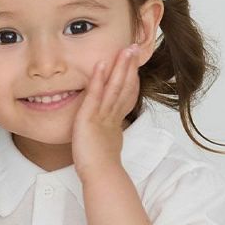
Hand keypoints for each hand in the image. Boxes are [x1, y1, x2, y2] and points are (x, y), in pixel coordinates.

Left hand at [70, 43, 141, 178]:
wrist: (101, 175)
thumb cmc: (100, 167)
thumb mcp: (105, 147)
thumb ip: (106, 137)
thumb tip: (105, 137)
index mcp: (114, 122)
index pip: (125, 96)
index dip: (131, 80)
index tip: (134, 67)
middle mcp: (111, 116)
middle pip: (124, 87)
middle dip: (129, 67)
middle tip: (134, 49)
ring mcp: (102, 116)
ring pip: (114, 87)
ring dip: (120, 67)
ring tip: (125, 50)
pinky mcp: (90, 118)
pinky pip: (95, 95)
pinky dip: (98, 79)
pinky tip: (101, 64)